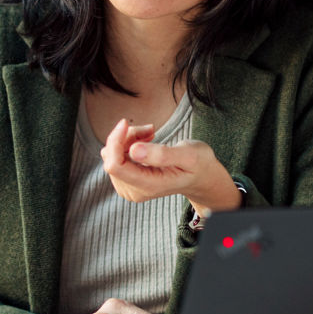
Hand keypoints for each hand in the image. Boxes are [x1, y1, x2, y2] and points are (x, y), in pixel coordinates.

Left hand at [100, 119, 242, 215]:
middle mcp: (134, 190)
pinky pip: (115, 156)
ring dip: (128, 138)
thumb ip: (162, 154)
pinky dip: (128, 143)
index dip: (115, 141)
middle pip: (111, 158)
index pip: (115, 166)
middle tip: (151, 129)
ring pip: (111, 155)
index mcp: (148, 186)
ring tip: (151, 134)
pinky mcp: (127, 180)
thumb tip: (133, 150)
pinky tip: (146, 140)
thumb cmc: (198, 165)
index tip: (126, 122)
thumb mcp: (188, 156)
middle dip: (126, 137)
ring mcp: (129, 187)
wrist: (200, 177)